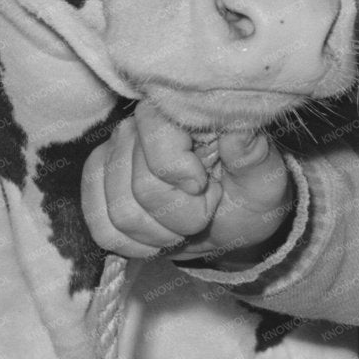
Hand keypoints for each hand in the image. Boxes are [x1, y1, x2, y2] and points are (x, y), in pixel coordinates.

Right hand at [81, 107, 292, 262]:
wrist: (228, 222)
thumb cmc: (248, 193)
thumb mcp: (263, 178)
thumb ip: (252, 154)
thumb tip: (239, 127)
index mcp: (182, 114)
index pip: (159, 147)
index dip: (184, 181)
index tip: (207, 188)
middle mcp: (139, 125)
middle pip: (140, 189)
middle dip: (180, 216)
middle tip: (203, 211)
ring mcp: (111, 153)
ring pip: (119, 214)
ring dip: (159, 234)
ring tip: (183, 224)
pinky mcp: (95, 183)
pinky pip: (101, 228)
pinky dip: (134, 244)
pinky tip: (157, 236)